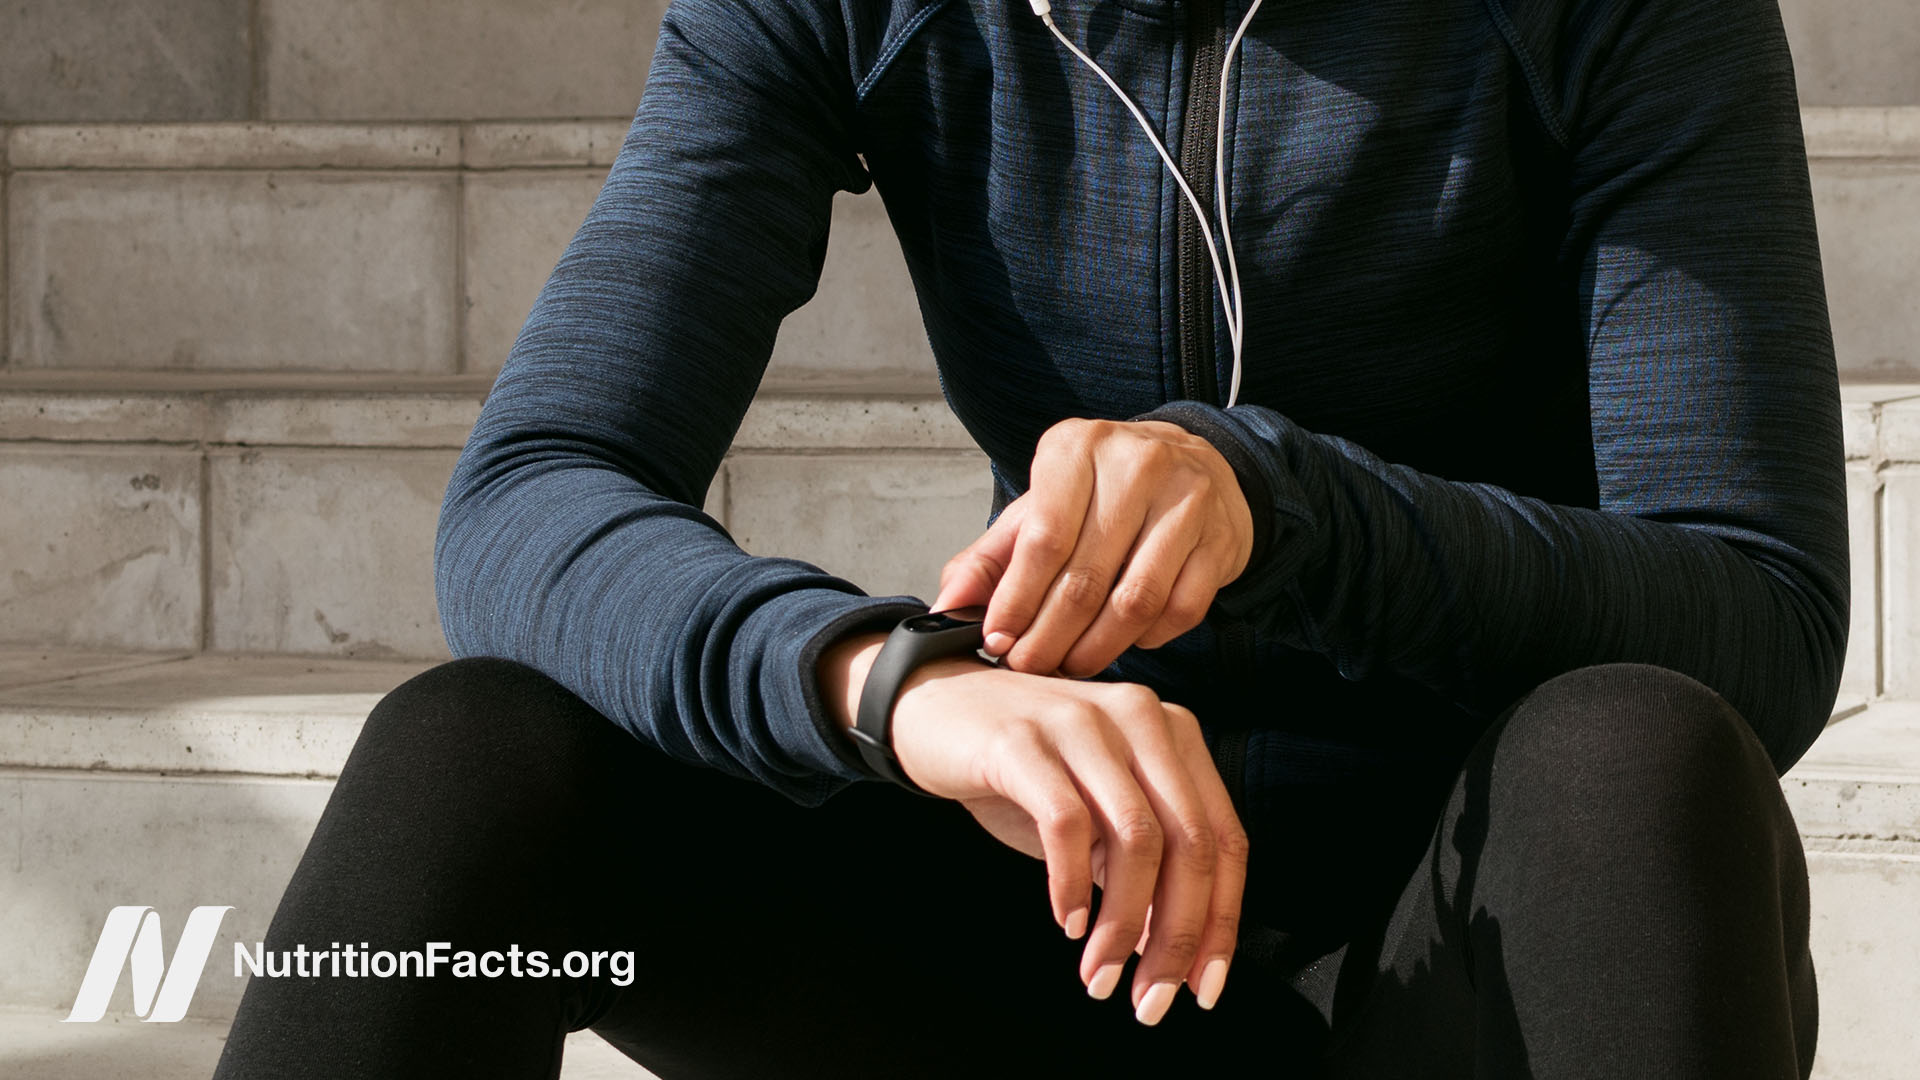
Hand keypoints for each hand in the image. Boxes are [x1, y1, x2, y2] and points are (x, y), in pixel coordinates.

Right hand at [881, 653, 1247, 1023]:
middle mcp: (1140, 717)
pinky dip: (1070, 885)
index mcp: (1172, 733)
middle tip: (1150, 1000)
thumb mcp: (1095, 812)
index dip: (1222, 921)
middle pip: (1191, 843)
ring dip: (1124, 924)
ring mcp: (1083, 723)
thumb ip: (1141, 864)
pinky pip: (1066, 824)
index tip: (1203, 987)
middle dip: (1177, 936)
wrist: (933, 707)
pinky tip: (1065, 922)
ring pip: (1137, 838)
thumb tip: (1175, 948)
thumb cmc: (1020, 767)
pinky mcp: (1023, 739)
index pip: (1225, 838)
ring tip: (1099, 974)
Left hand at [931, 418, 1253, 677]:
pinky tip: (1124, 641)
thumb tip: (945, 608)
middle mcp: (1136, 464)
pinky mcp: (1221, 538)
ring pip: (1134, 601)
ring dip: (1096, 648)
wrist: (1194, 464)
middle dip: (1050, 636)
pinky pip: (1180, 611)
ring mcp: (1187, 500)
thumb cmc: (1101, 493)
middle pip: (1086, 577)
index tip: (998, 641)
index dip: (1016, 601)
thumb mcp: (1038, 509)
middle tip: (1030, 666)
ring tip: (1070, 665)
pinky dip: (1147, 639)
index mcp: (1077, 448)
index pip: (1042, 539)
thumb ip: (988, 558)